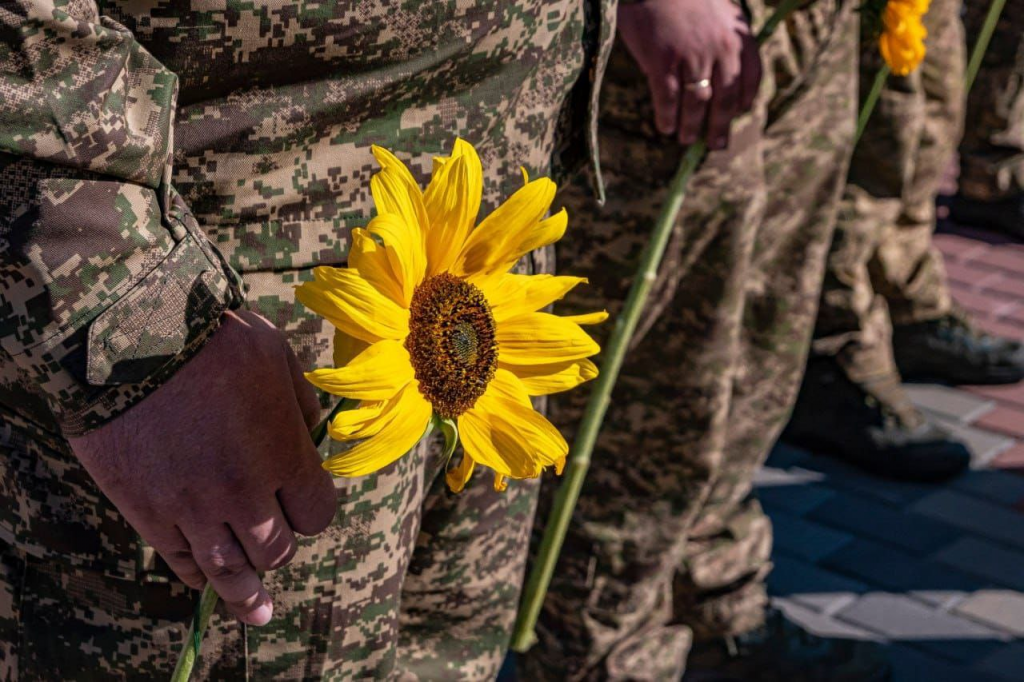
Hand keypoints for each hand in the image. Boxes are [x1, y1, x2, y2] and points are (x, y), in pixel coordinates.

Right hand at [69, 310, 335, 624]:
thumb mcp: (274, 354)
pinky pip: (180, 560)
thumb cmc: (212, 336)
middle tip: (275, 538)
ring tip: (257, 612)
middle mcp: (245, 492)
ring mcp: (194, 507)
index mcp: (284, 454)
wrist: (130, 338)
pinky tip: (203, 578)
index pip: (317, 513)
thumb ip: (298, 401)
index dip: (313, 512)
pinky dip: (196, 573)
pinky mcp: (148, 511)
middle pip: (277, 548)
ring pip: (230, 570)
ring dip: (246, 594)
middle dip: (281, 545)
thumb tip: (310, 430)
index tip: (305, 503)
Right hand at [618, 0, 761, 148]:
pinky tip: (665, 126)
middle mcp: (720, 50)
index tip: (736, 117)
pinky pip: (667, 99)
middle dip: (720, 127)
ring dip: (692, 126)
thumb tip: (721, 83)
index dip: (743, 104)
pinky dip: (667, 117)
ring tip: (685, 138)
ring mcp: (691, 56)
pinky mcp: (663, 61)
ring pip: (697, 104)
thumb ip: (727, 44)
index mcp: (738, 39)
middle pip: (725, 100)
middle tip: (715, 145)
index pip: (751, 81)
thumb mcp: (720, 16)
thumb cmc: (687, 0)